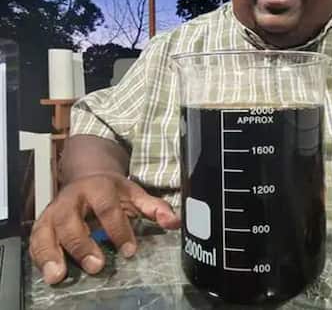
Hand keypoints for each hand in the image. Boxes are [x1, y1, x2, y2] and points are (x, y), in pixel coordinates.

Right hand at [29, 173, 180, 283]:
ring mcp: (55, 210)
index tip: (130, 250)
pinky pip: (36, 238)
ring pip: (47, 229)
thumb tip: (174, 222)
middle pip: (71, 220)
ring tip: (58, 275)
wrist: (88, 176)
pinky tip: (48, 272)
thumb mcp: (136, 194)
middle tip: (96, 265)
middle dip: (82, 244)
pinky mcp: (43, 222)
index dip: (118, 229)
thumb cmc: (113, 191)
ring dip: (51, 253)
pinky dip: (39, 256)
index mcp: (99, 188)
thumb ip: (155, 208)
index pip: (108, 208)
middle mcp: (73, 198)